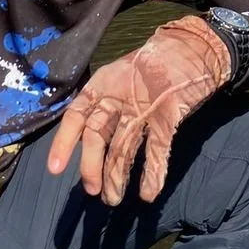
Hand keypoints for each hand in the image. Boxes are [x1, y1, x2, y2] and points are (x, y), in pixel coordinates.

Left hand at [46, 14, 231, 205]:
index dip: (63, 143)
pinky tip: (148, 194)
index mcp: (103, 84)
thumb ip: (106, 101)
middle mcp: (118, 95)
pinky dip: (152, 175)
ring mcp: (143, 106)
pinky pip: (156, 152)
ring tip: (112, 199)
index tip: (55, 169)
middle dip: (91, 167)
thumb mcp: (122, 75)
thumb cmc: (154, 64)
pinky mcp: (167, 117)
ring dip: (117, 178)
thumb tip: (87, 137)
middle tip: (93, 191)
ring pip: (123, 148)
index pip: (76, 115)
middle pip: (96, 135)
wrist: (193, 48)